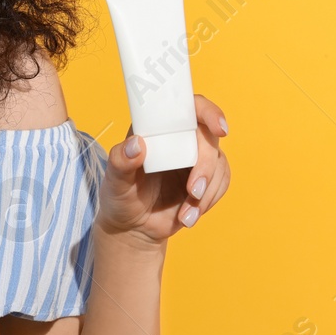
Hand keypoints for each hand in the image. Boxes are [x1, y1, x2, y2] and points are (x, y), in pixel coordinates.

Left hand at [94, 93, 230, 247]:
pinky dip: (208, 202)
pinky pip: (220, 183)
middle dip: (206, 167)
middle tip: (192, 192)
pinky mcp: (205, 177)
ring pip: (219, 164)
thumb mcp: (115, 180)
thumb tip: (137, 144)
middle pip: (209, 138)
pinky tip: (188, 216)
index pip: (187, 107)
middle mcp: (178, 139)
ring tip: (185, 215)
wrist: (133, 227)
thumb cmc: (120, 197)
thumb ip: (121, 161)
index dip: (207, 111)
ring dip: (207, 191)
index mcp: (156, 129)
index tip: (218, 128)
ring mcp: (194, 158)